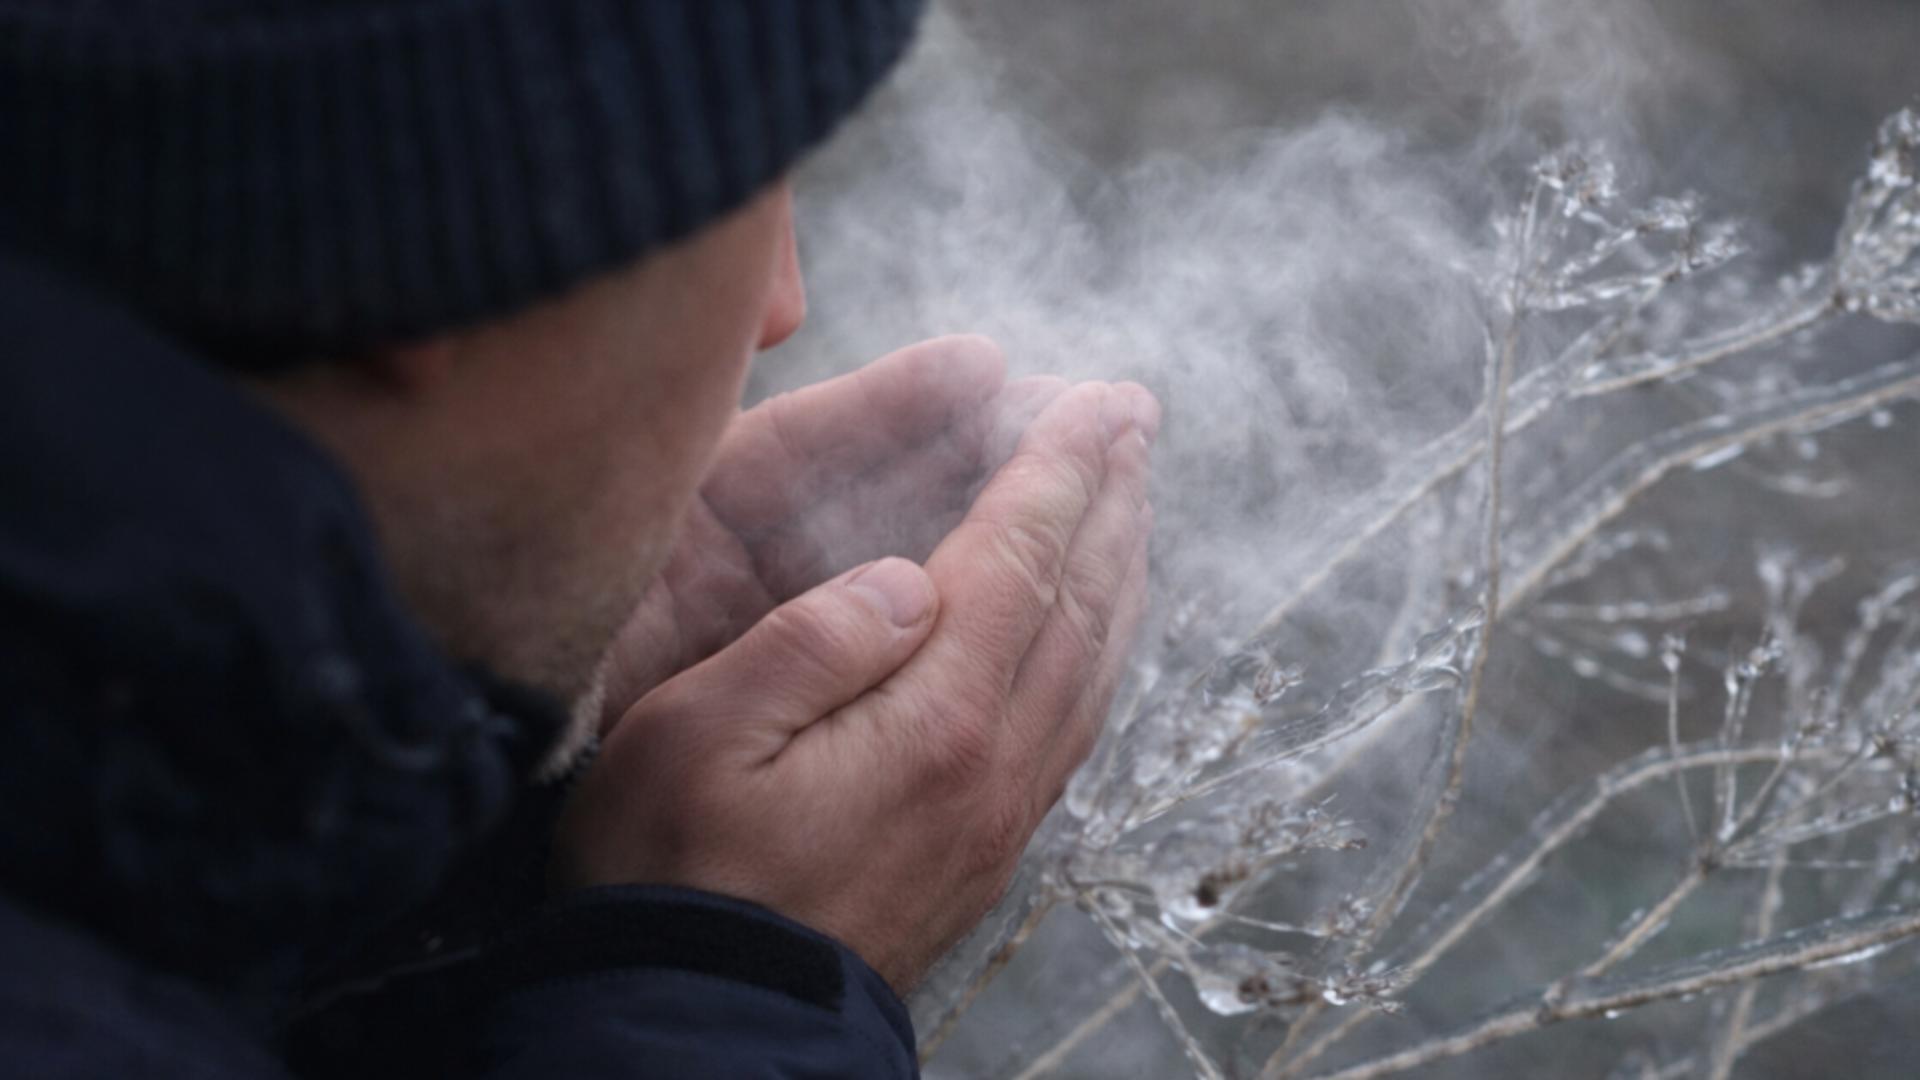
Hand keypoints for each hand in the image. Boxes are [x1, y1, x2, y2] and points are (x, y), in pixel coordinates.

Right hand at [554, 378, 1158, 990]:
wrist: (704, 1029)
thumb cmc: (672, 879)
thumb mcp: (694, 738)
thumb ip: (807, 644)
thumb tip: (905, 579)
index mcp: (932, 718)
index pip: (1019, 557)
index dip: (1061, 467)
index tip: (1100, 397)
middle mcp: (993, 762)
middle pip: (1078, 601)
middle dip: (1110, 497)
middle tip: (1134, 418)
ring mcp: (1000, 811)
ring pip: (1092, 662)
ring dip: (1116, 567)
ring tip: (1127, 500)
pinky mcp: (987, 846)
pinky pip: (1074, 721)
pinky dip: (1097, 646)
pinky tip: (1090, 628)